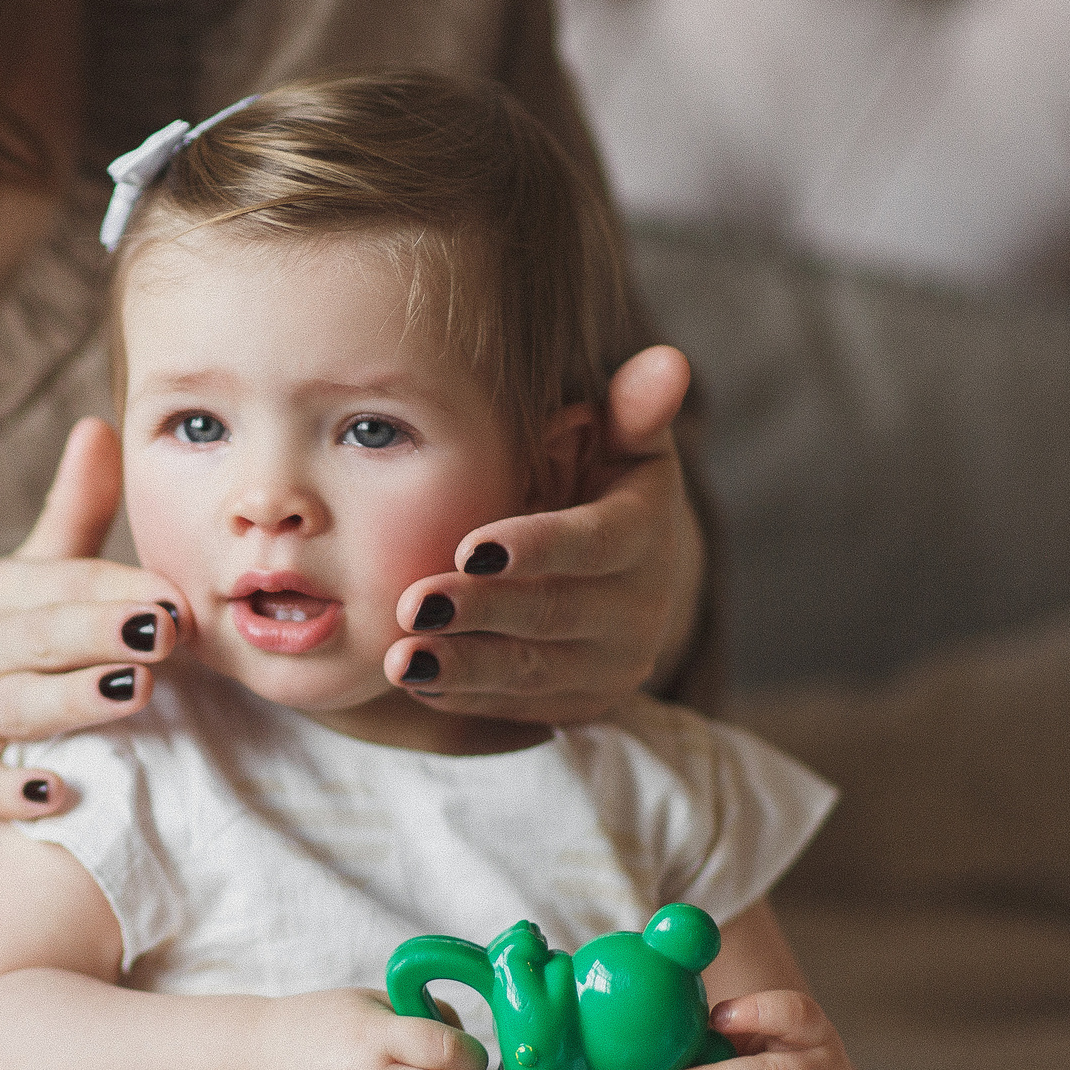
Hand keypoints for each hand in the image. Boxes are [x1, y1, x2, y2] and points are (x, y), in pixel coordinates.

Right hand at [0, 418, 186, 838]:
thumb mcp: (24, 582)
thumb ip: (72, 514)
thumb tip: (101, 423)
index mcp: (1, 595)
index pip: (63, 582)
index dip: (119, 588)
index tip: (179, 596)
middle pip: (38, 634)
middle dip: (99, 629)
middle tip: (163, 630)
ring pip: (15, 703)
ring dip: (73, 698)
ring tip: (132, 691)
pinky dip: (12, 792)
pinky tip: (59, 793)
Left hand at [388, 345, 704, 724]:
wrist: (611, 575)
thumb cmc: (596, 484)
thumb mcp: (619, 442)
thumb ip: (630, 409)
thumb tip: (667, 362)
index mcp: (647, 533)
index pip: (596, 543)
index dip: (537, 547)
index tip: (469, 548)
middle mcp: (639, 608)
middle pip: (555, 614)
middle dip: (483, 612)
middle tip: (415, 605)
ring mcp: (608, 664)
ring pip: (531, 672)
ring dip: (464, 668)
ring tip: (402, 659)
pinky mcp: (576, 704)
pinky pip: (514, 707)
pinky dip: (462, 696)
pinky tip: (415, 682)